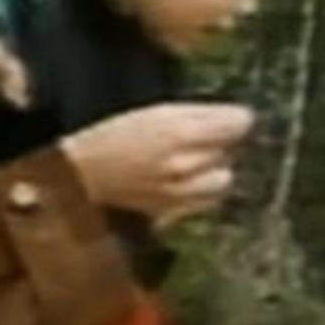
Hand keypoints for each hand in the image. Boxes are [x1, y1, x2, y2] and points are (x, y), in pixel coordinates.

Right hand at [59, 102, 252, 224]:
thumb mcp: (156, 112)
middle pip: (233, 153)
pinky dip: (199, 192)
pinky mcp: (173, 213)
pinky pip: (203, 202)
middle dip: (222, 145)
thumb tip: (242, 118)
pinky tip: (181, 182)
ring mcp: (181, 194)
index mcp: (181, 132)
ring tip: (192, 163)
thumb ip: (201, 114)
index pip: (239, 124)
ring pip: (222, 182)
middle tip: (201, 138)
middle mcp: (186, 166)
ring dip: (214, 172)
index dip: (235, 117)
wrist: (81, 175)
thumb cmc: (113, 136)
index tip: (229, 117)